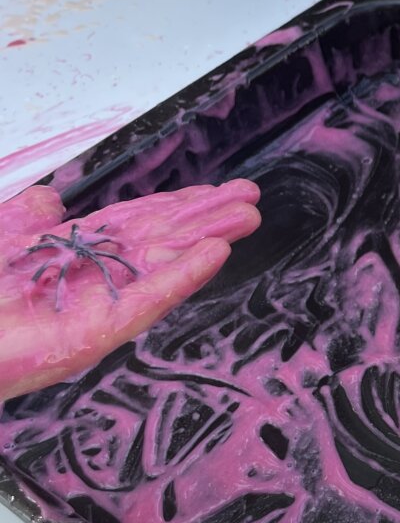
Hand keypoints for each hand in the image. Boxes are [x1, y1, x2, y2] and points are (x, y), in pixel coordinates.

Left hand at [0, 180, 260, 399]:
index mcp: (75, 252)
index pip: (140, 222)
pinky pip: (147, 301)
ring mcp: (101, 306)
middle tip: (252, 199)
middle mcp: (96, 278)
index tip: (220, 190)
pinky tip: (214, 254)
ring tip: (247, 219)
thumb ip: (30, 214)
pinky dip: (181, 278)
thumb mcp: (2, 231)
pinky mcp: (98, 332)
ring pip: (166, 266)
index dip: (181, 204)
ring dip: (207, 240)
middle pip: (164, 239)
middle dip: (207, 217)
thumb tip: (54, 197)